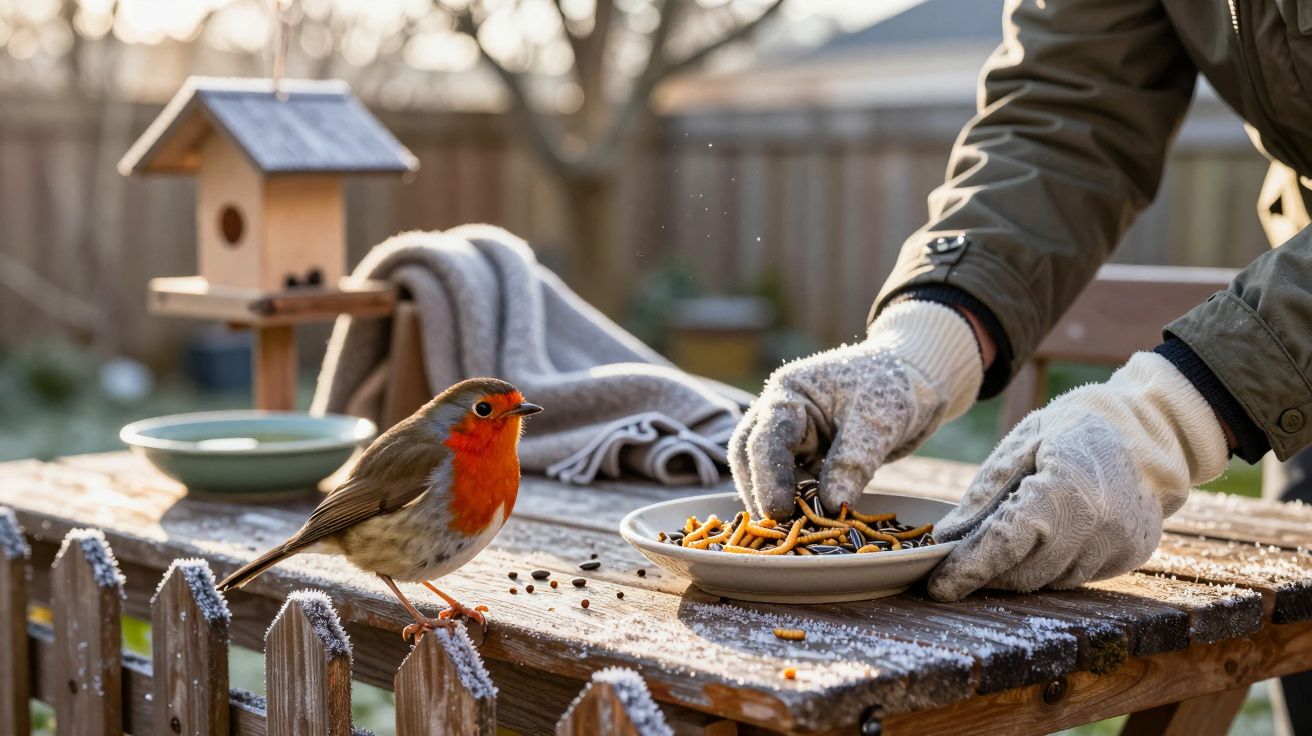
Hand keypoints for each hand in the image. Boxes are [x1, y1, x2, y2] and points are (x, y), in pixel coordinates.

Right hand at [730, 301, 982, 519]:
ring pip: (768, 473)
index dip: (769, 477)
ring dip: (777, 502)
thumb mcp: (877, 422)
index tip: (779, 512)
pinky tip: (809, 527)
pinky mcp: (810, 457)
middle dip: (760, 493)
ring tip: (793, 534)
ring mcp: (794, 437)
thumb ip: (852, 462)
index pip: (766, 438)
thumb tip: (831, 506)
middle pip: (752, 457)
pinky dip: (800, 504)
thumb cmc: (895, 386)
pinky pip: (795, 483)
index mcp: (789, 394)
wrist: (918, 379)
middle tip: (777, 531)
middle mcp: (781, 414)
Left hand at [928, 352, 1229, 601]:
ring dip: (1017, 572)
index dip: (968, 569)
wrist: (1145, 432)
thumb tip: (946, 538)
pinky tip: (1042, 544)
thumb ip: (984, 495)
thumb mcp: (1019, 446)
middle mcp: (1098, 525)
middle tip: (960, 565)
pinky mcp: (1131, 556)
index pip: (1005, 544)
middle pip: (1024, 572)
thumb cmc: (1071, 431)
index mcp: (1064, 489)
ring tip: (1000, 550)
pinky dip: (1049, 567)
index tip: (937, 586)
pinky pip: (1076, 577)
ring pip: (1049, 581)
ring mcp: (1120, 545)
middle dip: (987, 574)